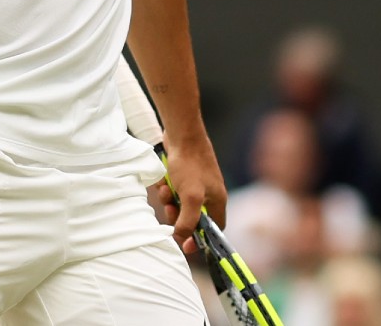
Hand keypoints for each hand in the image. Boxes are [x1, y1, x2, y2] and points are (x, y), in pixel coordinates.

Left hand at [150, 137, 227, 254]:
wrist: (181, 133)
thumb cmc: (189, 164)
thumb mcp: (190, 197)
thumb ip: (187, 221)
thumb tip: (182, 239)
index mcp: (217, 200)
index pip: (214, 229)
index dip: (201, 239)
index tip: (186, 245)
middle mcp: (209, 193)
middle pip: (194, 217)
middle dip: (179, 216)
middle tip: (170, 210)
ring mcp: (197, 183)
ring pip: (180, 203)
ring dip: (170, 200)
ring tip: (166, 190)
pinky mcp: (184, 174)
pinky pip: (173, 189)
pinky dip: (167, 188)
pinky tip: (163, 180)